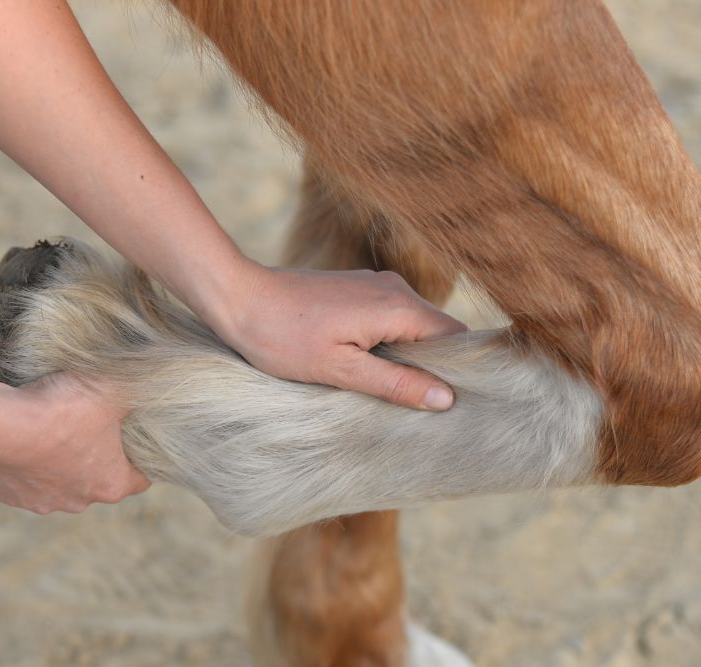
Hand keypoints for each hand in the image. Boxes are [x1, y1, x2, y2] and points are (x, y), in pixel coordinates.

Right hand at [0, 373, 149, 513]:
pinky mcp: (9, 494)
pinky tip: (27, 435)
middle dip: (98, 455)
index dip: (142, 459)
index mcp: (111, 484)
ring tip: (55, 427)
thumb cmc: (61, 409)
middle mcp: (78, 502)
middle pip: (99, 480)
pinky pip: (26, 478)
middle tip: (94, 425)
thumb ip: (138, 389)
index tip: (138, 441)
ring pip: (61, 482)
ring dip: (60, 460)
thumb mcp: (113, 389)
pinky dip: (28, 461)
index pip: (140, 479)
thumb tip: (158, 380)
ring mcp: (41, 502)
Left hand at [213, 266, 466, 410]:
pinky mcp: (357, 289)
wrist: (238, 298)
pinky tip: (369, 368)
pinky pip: (390, 319)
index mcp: (397, 307)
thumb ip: (395, 383)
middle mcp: (394, 289)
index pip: (457, 337)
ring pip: (413, 326)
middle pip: (438, 332)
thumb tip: (446, 398)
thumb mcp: (340, 370)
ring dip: (409, 357)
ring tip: (393, 392)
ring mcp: (375, 286)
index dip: (462, 370)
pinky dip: (389, 344)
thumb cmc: (282, 336)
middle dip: (434, 367)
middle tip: (422, 407)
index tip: (456, 403)